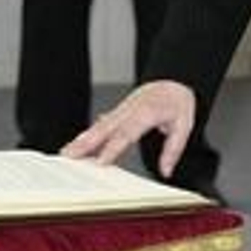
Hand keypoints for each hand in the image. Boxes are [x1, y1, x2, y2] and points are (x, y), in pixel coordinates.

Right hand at [61, 81, 195, 178]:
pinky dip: (87, 135)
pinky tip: (76, 146)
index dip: (112, 148)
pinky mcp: (118, 112)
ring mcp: (121, 110)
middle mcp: (130, 110)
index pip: (126, 133)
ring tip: (66, 153)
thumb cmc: (177, 101)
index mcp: (147, 112)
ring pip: (98, 126)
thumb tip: (166, 170)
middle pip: (105, 129)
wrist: (172, 80)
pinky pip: (100, 125)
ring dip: (82, 140)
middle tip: (70, 156)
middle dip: (86, 144)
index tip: (100, 162)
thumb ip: (173, 149)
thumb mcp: (184, 124)